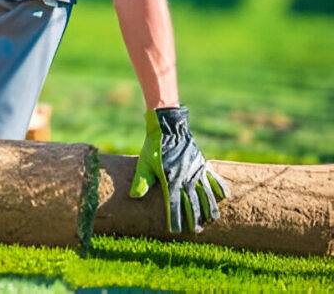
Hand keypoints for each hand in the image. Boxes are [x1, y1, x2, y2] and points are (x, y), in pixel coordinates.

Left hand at [130, 107, 228, 232]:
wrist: (169, 128)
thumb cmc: (154, 146)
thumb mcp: (144, 163)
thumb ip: (141, 180)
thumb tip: (134, 196)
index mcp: (171, 179)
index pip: (174, 204)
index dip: (175, 218)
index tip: (176, 230)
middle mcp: (186, 178)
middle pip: (192, 202)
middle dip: (194, 218)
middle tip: (197, 232)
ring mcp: (196, 171)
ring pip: (205, 193)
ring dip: (209, 208)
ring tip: (212, 220)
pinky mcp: (201, 164)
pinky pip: (213, 178)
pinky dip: (219, 187)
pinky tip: (225, 197)